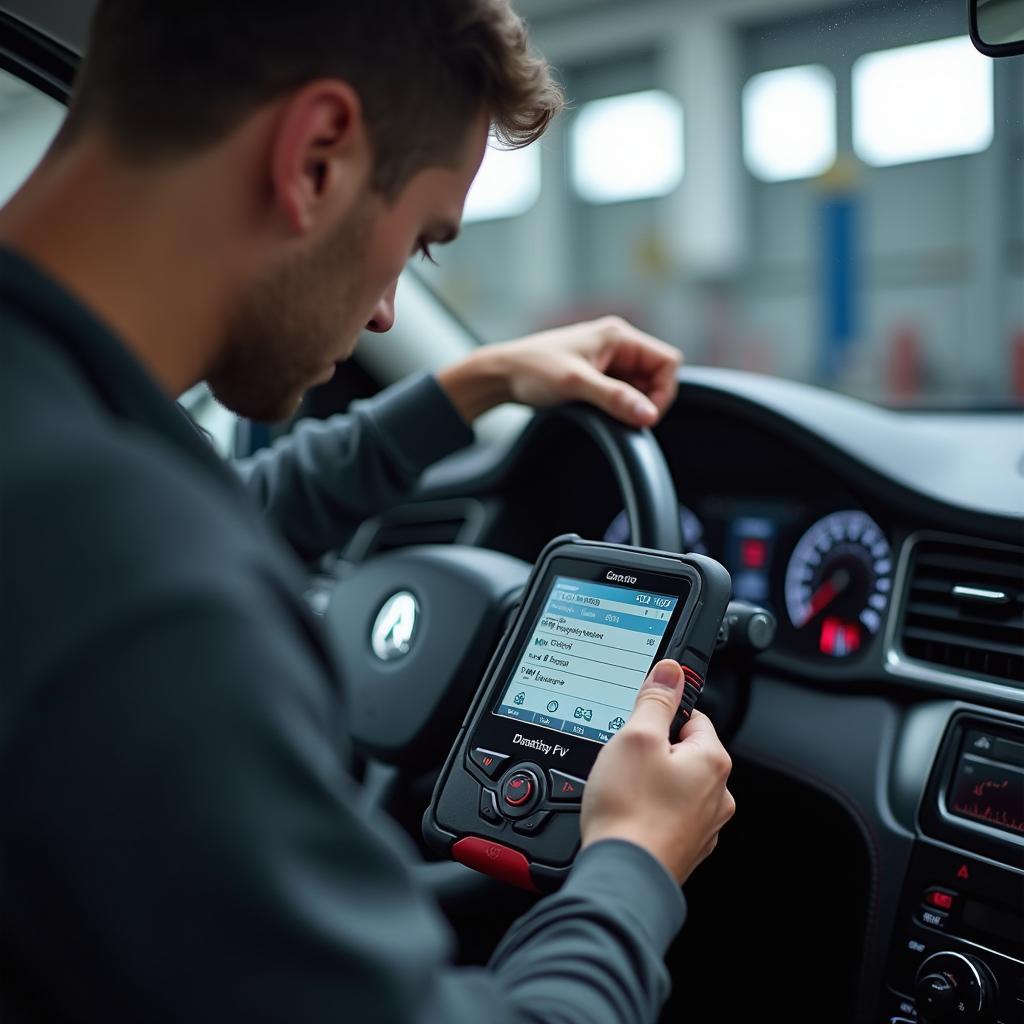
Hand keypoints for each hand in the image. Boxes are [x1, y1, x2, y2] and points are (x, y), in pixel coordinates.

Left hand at [436, 316, 681, 425]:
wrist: (501, 375)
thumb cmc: (533, 370)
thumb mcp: (576, 384)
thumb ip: (615, 398)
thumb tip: (649, 415)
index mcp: (618, 335)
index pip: (667, 361)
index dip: (663, 390)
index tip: (644, 414)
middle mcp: (617, 343)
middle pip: (656, 375)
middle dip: (645, 399)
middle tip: (623, 417)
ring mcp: (607, 359)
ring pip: (640, 386)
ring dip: (629, 403)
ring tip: (602, 410)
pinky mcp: (597, 374)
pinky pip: (622, 391)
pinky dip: (617, 405)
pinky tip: (597, 410)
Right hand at [580, 660, 735, 884]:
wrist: (623, 877)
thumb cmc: (630, 811)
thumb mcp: (636, 737)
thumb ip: (656, 700)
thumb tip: (671, 672)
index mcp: (712, 761)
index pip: (692, 717)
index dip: (660, 716)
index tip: (638, 725)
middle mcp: (717, 795)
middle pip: (682, 753)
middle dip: (652, 753)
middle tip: (624, 761)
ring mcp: (703, 826)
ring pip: (673, 786)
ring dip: (649, 783)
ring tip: (622, 791)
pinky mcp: (684, 848)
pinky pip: (665, 815)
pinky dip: (647, 812)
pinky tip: (626, 815)